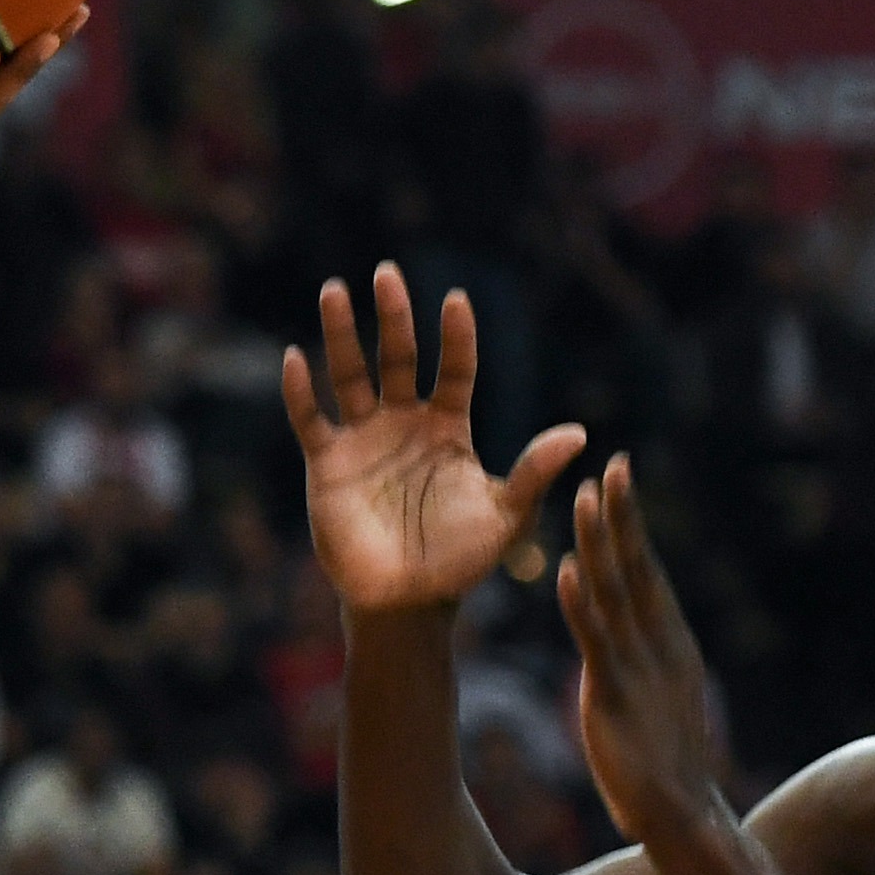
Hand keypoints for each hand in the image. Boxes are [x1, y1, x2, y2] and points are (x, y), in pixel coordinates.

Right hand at [282, 264, 586, 609]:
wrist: (406, 601)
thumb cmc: (461, 561)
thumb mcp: (507, 516)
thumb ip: (535, 472)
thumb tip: (580, 433)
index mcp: (448, 429)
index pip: (453, 370)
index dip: (455, 337)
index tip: (457, 300)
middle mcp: (403, 424)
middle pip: (396, 357)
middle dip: (392, 316)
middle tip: (386, 273)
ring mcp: (363, 440)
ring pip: (349, 374)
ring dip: (340, 333)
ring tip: (334, 289)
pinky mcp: (326, 463)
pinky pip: (310, 418)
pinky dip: (300, 390)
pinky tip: (294, 358)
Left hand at [561, 455, 729, 844]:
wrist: (682, 818)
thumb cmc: (665, 758)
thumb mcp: (658, 692)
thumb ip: (643, 655)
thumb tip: (630, 624)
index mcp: (668, 640)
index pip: (647, 569)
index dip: (631, 524)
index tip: (617, 478)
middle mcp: (656, 644)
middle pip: (636, 567)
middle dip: (622, 516)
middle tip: (611, 465)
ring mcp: (635, 667)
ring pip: (613, 592)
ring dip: (598, 542)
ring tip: (582, 496)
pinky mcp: (610, 695)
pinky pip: (594, 641)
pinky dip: (580, 604)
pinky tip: (566, 570)